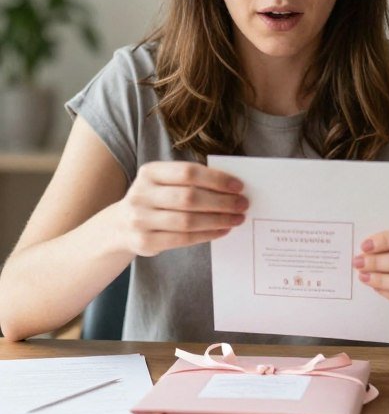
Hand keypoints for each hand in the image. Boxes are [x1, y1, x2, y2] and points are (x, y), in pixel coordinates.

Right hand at [116, 162, 247, 256]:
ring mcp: (140, 220)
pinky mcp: (144, 242)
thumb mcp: (164, 183)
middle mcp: (141, 194)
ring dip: (218, 220)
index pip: (188, 172)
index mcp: (150, 172)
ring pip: (187, 221)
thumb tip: (232, 187)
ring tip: (237, 219)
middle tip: (243, 204)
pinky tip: (222, 230)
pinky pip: (182, 239)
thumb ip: (191, 181)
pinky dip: (207, 234)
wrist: (121, 226)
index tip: (239, 186)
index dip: (216, 179)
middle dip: (222, 202)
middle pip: (189, 198)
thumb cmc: (156, 199)